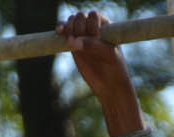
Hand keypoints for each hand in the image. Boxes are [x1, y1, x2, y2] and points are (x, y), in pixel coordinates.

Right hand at [58, 11, 143, 134]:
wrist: (109, 84)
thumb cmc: (114, 69)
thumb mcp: (108, 55)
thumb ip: (92, 45)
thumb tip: (71, 41)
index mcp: (106, 26)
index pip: (94, 16)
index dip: (91, 26)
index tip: (96, 39)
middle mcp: (94, 27)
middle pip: (80, 17)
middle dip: (78, 28)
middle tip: (82, 43)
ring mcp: (82, 34)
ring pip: (71, 22)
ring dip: (69, 29)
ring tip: (71, 42)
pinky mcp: (73, 42)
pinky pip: (64, 30)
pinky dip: (61, 28)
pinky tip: (59, 31)